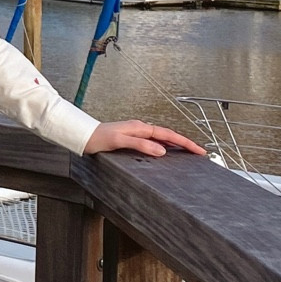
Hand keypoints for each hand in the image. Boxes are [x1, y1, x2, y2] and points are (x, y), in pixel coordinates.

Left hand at [84, 120, 205, 158]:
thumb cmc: (97, 138)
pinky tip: (165, 153)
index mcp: (140, 128)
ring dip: (175, 145)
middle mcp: (140, 129)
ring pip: (161, 138)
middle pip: (168, 135)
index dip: (185, 143)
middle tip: (198, 153)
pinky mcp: (131, 139)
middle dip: (184, 143)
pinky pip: (153, 142)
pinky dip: (164, 147)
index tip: (198, 150)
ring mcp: (136, 133)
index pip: (168, 135)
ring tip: (188, 153)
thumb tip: (162, 151)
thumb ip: (140, 145)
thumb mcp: (119, 141)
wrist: (82, 136)